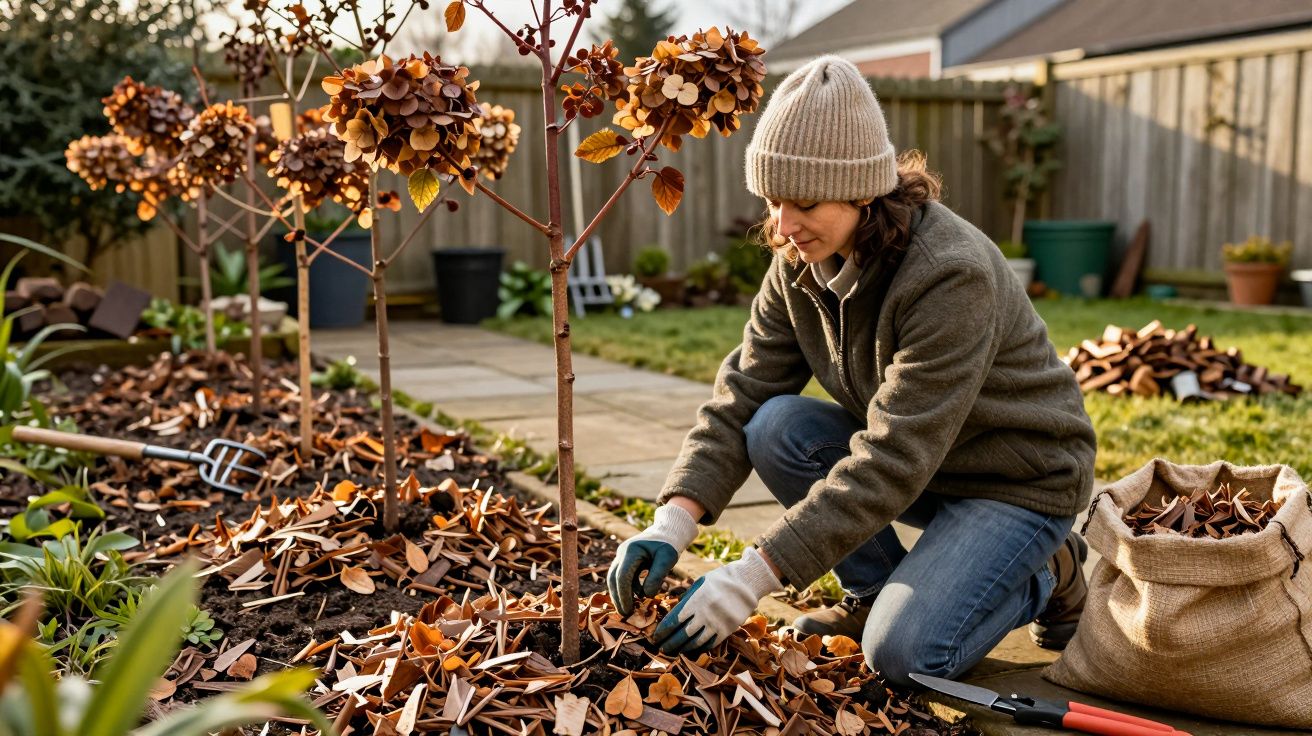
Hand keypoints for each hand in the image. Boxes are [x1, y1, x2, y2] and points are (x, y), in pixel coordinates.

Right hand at [607, 504, 698, 615]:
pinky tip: (638, 597)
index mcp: (631, 550)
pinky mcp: (625, 561)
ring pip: (614, 578)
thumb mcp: (667, 559)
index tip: (630, 610)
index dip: (624, 595)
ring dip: (620, 594)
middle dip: (618, 598)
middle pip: (613, 578)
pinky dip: (627, 588)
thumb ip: (657, 576)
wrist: (667, 532)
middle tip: (626, 614)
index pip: (622, 576)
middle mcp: (622, 553)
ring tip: (630, 609)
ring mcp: (621, 556)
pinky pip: (621, 577)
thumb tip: (647, 595)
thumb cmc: (669, 545)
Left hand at [651, 547, 782, 655]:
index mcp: (696, 600)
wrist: (746, 583)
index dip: (663, 630)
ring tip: (674, 651)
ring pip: (696, 642)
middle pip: (683, 634)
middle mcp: (705, 613)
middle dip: (670, 643)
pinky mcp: (727, 630)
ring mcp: (717, 623)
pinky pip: (710, 644)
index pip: (674, 620)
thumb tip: (673, 615)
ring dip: (682, 648)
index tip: (655, 636)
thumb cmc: (719, 581)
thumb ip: (687, 600)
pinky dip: (699, 648)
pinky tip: (691, 649)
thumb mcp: (699, 584)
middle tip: (661, 648)